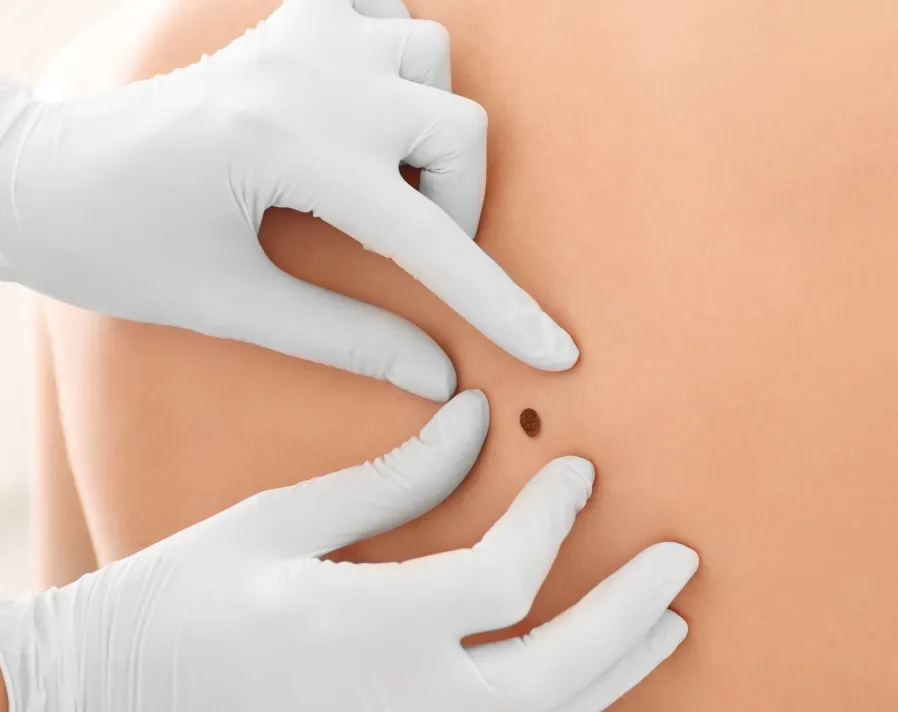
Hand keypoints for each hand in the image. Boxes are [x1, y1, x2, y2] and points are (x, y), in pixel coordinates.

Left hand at [0, 0, 576, 400]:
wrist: (36, 178)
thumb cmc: (114, 248)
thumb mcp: (232, 307)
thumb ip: (348, 338)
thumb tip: (439, 376)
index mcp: (288, 146)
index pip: (429, 239)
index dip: (500, 304)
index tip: (557, 352)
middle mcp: (307, 74)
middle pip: (460, 128)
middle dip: (461, 203)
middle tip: (413, 247)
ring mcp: (298, 36)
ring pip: (435, 63)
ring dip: (434, 134)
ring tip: (385, 182)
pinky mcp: (285, 24)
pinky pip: (387, 14)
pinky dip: (401, 61)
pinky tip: (368, 111)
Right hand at [0, 390, 697, 711]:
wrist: (109, 698)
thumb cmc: (180, 600)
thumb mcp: (276, 521)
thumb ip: (390, 481)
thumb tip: (471, 423)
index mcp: (359, 628)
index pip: (503, 581)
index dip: (554, 519)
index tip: (578, 470)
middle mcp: (396, 704)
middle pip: (554, 673)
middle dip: (627, 613)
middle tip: (680, 562)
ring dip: (615, 673)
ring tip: (666, 624)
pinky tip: (590, 685)